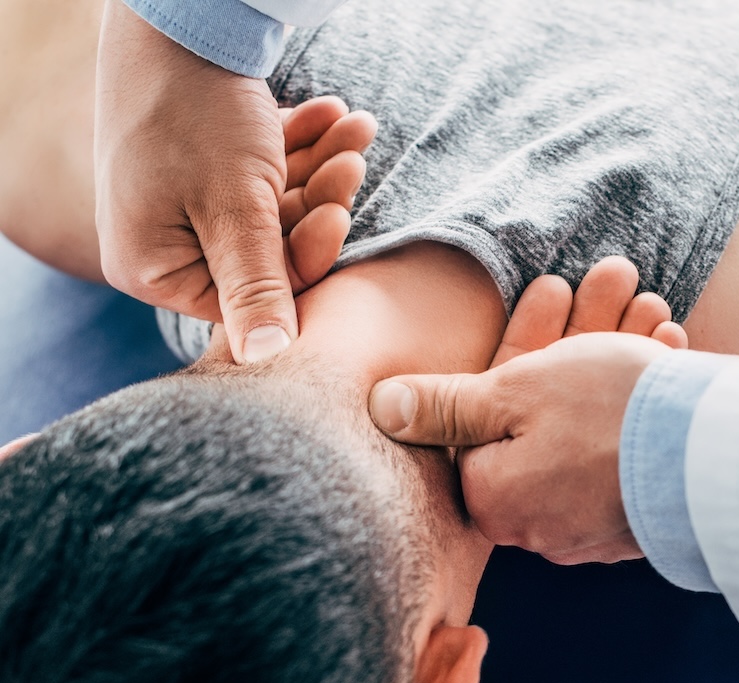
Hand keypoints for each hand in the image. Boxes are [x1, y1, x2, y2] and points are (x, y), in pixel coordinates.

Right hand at [94, 0, 371, 362]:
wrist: (178, 13)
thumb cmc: (196, 112)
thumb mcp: (234, 209)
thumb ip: (256, 286)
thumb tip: (268, 361)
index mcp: (155, 268)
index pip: (251, 296)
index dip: (303, 260)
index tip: (339, 216)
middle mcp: (166, 245)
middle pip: (268, 250)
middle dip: (320, 200)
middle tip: (353, 157)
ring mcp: (185, 206)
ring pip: (274, 209)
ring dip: (321, 169)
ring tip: (353, 124)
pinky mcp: (207, 171)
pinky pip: (265, 176)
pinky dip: (300, 148)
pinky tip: (331, 114)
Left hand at [369, 258, 684, 563]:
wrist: (719, 460)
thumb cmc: (610, 416)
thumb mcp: (515, 392)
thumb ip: (445, 405)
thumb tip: (381, 410)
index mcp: (493, 496)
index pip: (481, 417)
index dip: (520, 342)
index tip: (552, 289)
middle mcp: (535, 523)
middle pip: (538, 417)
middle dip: (574, 337)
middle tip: (612, 281)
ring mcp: (588, 527)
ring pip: (584, 426)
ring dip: (611, 357)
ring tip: (647, 304)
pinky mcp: (633, 522)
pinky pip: (618, 451)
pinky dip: (635, 401)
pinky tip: (662, 349)